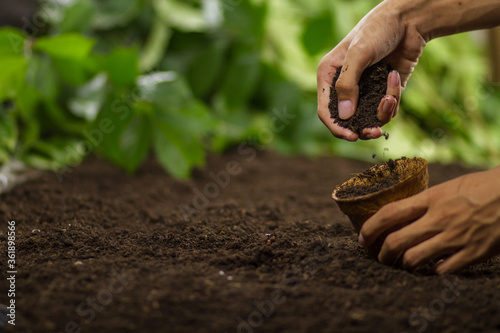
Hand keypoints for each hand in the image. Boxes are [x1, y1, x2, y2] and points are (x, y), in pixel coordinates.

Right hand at [317, 0, 425, 140]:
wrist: (409, 20)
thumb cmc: (378, 30)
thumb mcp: (359, 55)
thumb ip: (348, 85)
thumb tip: (344, 116)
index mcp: (329, 75)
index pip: (326, 110)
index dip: (336, 127)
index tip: (352, 136)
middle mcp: (345, 85)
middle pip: (347, 120)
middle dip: (362, 127)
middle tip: (375, 131)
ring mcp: (365, 89)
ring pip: (369, 117)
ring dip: (383, 111)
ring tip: (390, 95)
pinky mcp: (384, 90)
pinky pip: (386, 108)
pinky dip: (393, 98)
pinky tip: (395, 78)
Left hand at [359, 167, 499, 273]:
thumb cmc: (483, 186)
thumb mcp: (449, 187)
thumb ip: (427, 201)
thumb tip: (403, 213)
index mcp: (432, 198)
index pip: (389, 213)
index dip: (370, 228)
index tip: (362, 237)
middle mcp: (439, 218)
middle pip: (396, 241)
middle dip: (382, 253)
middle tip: (380, 256)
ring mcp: (456, 238)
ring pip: (413, 259)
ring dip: (403, 265)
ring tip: (402, 265)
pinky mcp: (473, 253)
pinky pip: (442, 271)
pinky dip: (431, 272)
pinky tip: (430, 269)